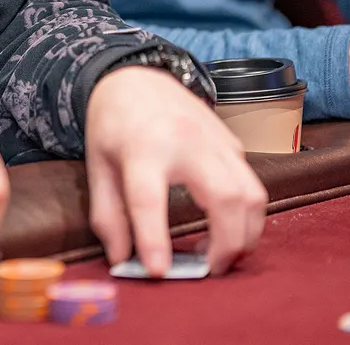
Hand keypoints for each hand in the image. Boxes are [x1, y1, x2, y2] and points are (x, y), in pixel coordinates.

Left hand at [84, 66, 266, 276]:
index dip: (154, 238)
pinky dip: (248, 213)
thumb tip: (123, 260)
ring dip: (246, 233)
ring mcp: (214, 139)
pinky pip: (252, 182)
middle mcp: (184, 140)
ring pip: (252, 193)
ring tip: (223, 255)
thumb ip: (108, 215)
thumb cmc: (113, 126)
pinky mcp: (231, 141)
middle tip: (210, 270)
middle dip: (227, 244)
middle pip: (224, 197)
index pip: (147, 197)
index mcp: (141, 146)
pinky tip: (228, 227)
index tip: (158, 271)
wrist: (134, 77)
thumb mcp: (96, 166)